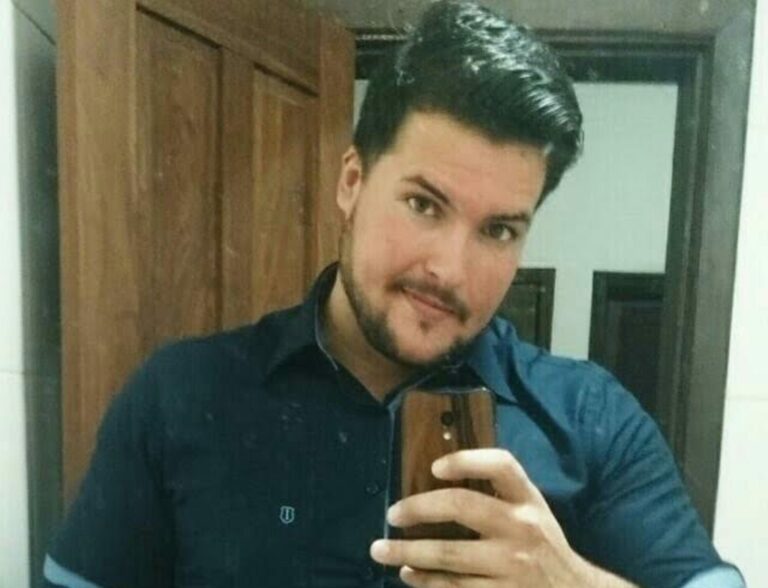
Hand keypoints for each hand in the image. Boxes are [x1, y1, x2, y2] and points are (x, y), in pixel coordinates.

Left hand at [370, 448, 634, 586]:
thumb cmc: (543, 545)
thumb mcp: (533, 512)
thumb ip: (500, 494)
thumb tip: (438, 478)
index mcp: (528, 500)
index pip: (501, 465)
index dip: (465, 460)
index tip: (433, 468)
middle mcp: (522, 528)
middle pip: (462, 506)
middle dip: (418, 508)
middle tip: (392, 514)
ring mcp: (512, 567)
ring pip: (449, 556)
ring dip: (407, 552)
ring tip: (380, 549)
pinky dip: (426, 581)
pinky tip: (409, 574)